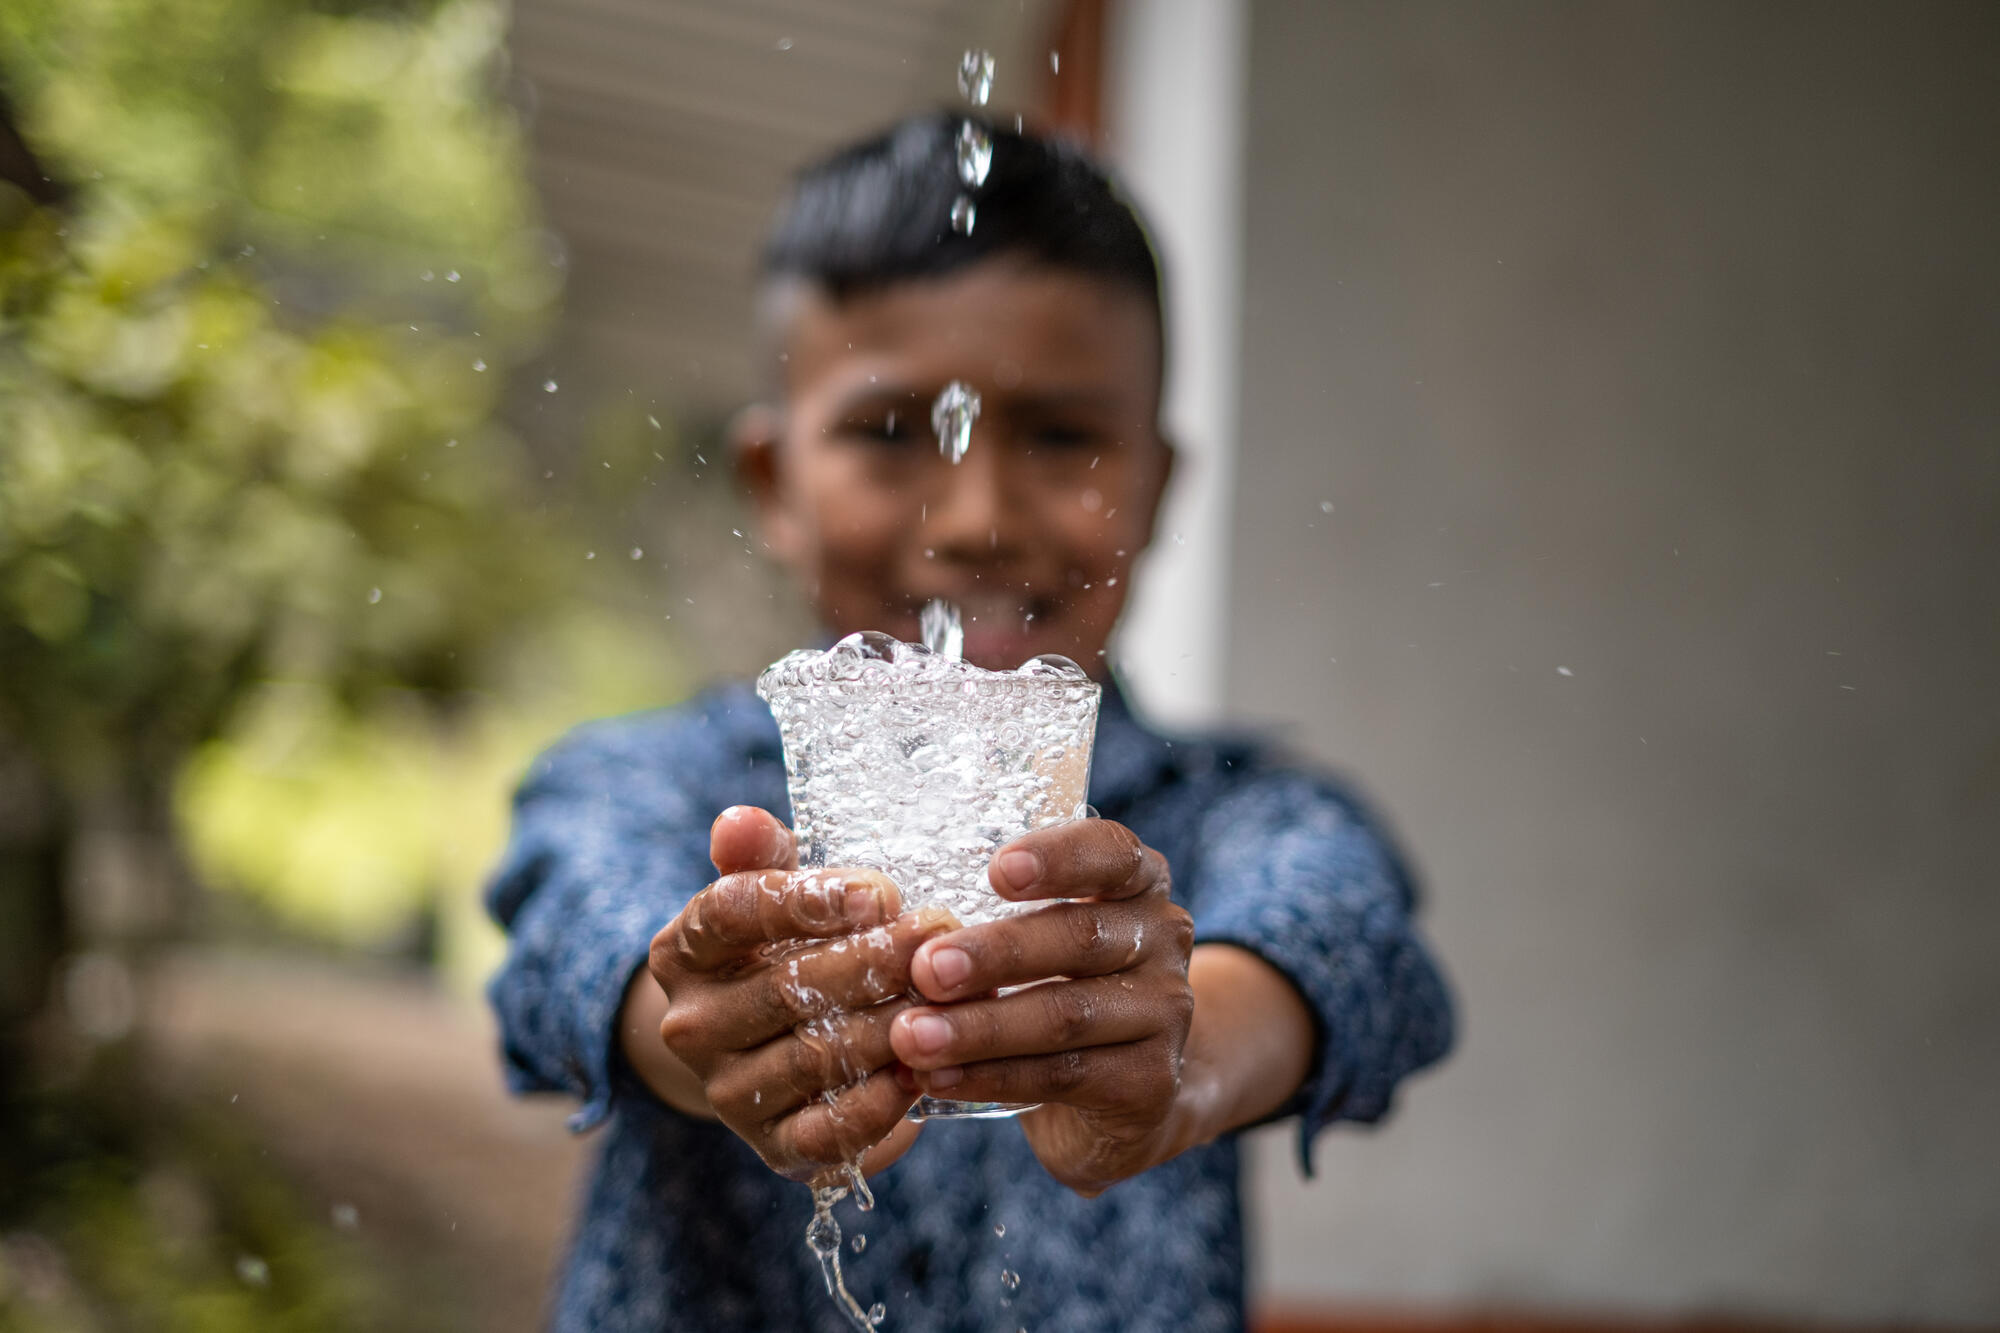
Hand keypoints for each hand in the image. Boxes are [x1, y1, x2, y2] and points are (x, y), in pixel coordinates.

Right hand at [642, 806, 950, 1183]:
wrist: (759, 1050)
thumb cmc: (780, 949)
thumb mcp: (768, 890)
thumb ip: (762, 853)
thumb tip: (740, 820)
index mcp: (684, 950)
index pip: (733, 912)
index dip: (807, 899)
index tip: (881, 890)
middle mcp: (692, 1025)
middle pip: (786, 988)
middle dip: (874, 959)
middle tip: (941, 931)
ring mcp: (729, 1092)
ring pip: (815, 1057)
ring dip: (891, 1025)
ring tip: (951, 995)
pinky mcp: (772, 1148)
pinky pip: (828, 1132)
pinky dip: (881, 1104)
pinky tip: (927, 1068)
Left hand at [887, 818, 1196, 1195]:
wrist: (1132, 1087)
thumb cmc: (1060, 984)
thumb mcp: (1043, 934)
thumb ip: (992, 912)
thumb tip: (886, 916)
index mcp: (1136, 882)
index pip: (1111, 852)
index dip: (1057, 858)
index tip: (996, 870)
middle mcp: (1162, 938)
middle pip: (1081, 937)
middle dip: (996, 953)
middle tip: (926, 968)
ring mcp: (1165, 1012)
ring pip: (1067, 1015)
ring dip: (981, 1027)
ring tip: (912, 1036)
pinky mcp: (1151, 1080)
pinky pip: (1064, 1075)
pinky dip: (993, 1077)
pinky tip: (939, 1078)